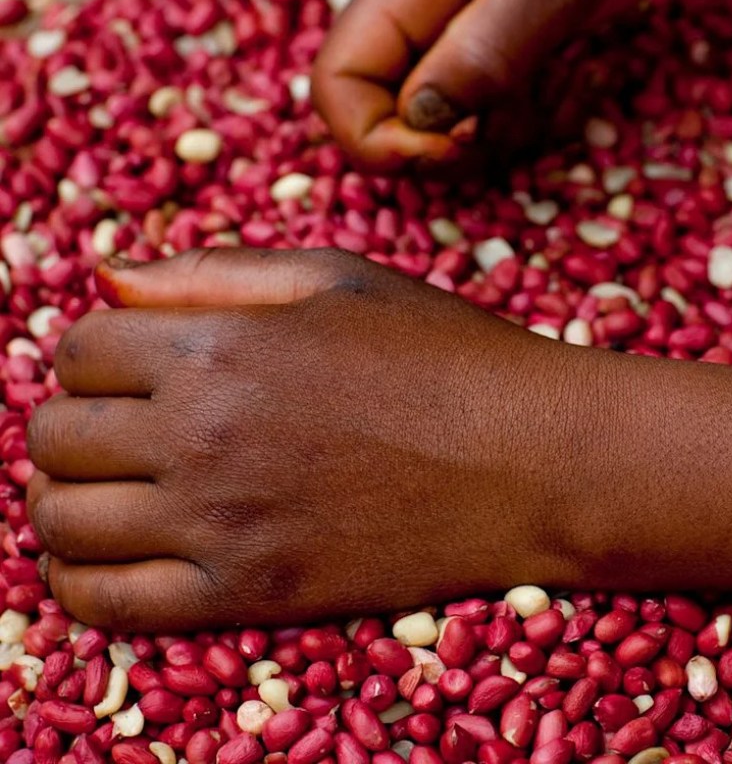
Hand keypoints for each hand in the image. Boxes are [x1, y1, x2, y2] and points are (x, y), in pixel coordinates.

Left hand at [26, 249, 587, 628]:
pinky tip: (115, 553)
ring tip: (118, 486)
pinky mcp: (249, 594)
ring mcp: (220, 523)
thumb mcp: (339, 278)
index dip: (100, 351)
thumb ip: (214, 271)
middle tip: (130, 424)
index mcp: (218, 346)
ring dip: (68, 497)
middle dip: (79, 420)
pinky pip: (106, 605)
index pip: (80, 347)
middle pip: (55, 434)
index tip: (136, 364)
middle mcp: (200, 436)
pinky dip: (82, 580)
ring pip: (61, 520)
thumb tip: (107, 281)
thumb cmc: (445, 355)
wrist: (532, 458)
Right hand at [311, 0, 715, 171]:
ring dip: (489, 137)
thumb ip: (486, 49)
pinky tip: (564, 91)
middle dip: (442, 145)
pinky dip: (514, 122)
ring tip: (556, 97)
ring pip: (429, 125)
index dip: (378, 139)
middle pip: (377, 115)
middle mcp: (409, 7)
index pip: (335, 83)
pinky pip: (473, 113)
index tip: (459, 144)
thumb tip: (422, 121)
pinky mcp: (481, 47)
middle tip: (518, 121)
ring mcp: (444, 28)